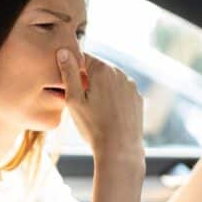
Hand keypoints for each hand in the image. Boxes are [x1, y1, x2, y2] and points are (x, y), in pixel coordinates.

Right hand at [56, 48, 144, 166]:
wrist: (120, 150)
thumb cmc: (93, 126)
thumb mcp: (74, 99)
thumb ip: (69, 73)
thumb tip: (63, 51)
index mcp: (103, 70)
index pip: (83, 57)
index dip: (72, 69)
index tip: (66, 83)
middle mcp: (120, 73)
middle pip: (97, 68)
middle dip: (87, 79)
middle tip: (78, 99)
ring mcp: (131, 86)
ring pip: (110, 80)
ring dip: (100, 88)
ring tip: (92, 109)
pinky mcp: (138, 99)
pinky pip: (121, 92)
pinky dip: (113, 98)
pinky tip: (107, 114)